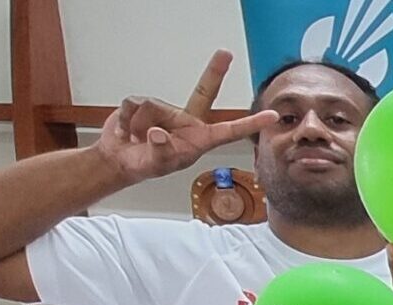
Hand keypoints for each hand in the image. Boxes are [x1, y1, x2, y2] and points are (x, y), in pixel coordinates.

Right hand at [93, 51, 276, 183]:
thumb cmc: (145, 164)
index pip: (229, 130)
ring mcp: (166, 110)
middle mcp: (187, 120)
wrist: (119, 160)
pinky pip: (133, 103)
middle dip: (215, 71)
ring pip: (151, 106)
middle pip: (204, 91)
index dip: (250, 123)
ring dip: (136, 124)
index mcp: (199, 139)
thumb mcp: (156, 164)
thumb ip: (160, 150)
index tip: (272, 116)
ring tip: (134, 139)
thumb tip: (158, 133)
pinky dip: (125, 120)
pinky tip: (125, 131)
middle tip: (226, 53)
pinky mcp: (144, 102)